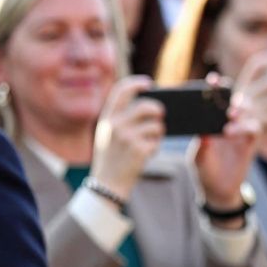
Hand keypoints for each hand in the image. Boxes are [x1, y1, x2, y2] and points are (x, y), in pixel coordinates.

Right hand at [92, 76, 164, 200]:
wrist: (106, 184)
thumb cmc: (111, 157)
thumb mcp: (108, 134)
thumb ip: (121, 117)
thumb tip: (149, 103)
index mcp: (107, 118)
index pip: (122, 91)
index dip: (137, 83)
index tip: (149, 83)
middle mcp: (115, 125)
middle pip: (147, 106)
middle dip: (158, 111)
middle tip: (160, 115)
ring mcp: (127, 137)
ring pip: (156, 125)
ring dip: (158, 133)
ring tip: (148, 142)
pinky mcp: (138, 150)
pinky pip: (157, 142)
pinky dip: (155, 147)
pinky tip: (145, 154)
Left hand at [195, 75, 260, 211]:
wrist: (218, 191)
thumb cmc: (204, 171)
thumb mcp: (198, 157)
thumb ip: (201, 143)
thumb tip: (203, 131)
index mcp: (211, 121)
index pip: (213, 99)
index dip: (214, 88)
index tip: (212, 80)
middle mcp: (226, 122)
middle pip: (233, 99)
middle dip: (231, 94)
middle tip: (224, 94)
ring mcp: (240, 130)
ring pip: (247, 110)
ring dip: (241, 108)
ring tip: (231, 115)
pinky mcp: (250, 142)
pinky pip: (254, 127)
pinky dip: (246, 126)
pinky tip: (233, 132)